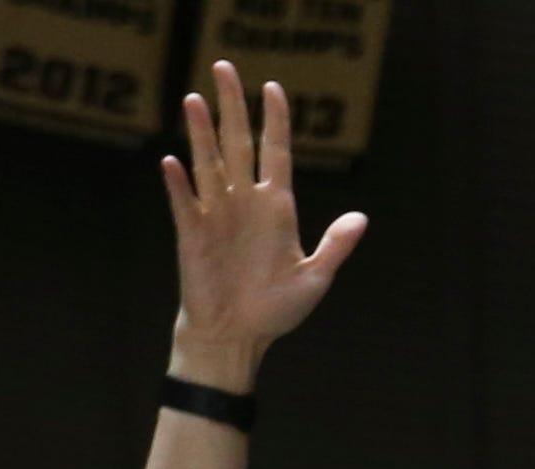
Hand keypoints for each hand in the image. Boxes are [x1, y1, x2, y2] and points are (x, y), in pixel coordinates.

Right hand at [158, 62, 365, 377]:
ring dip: (202, 134)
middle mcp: (244, 203)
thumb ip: (336, 246)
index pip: (276, 152)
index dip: (275, 121)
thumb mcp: (316, 278)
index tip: (273, 88)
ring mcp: (217, 215)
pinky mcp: (193, 236)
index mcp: (276, 208)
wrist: (240, 335)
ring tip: (196, 99)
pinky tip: (173, 162)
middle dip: (232, 107)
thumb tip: (361, 218)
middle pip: (237, 144)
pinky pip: (185, 205)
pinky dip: (179, 185)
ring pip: (208, 164)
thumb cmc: (276, 309)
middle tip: (224, 67)